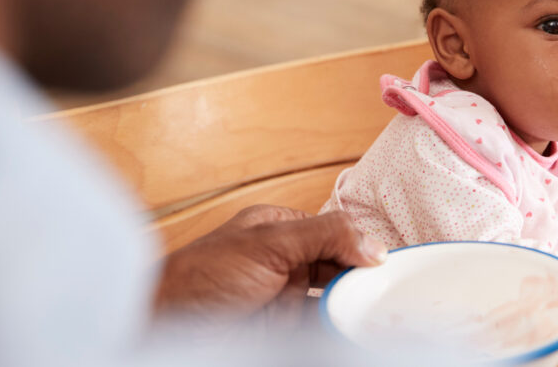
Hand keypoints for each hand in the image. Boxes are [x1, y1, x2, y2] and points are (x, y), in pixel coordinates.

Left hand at [155, 205, 386, 326]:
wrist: (167, 329)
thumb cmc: (199, 278)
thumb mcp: (268, 243)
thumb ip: (323, 236)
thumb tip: (373, 244)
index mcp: (279, 228)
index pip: (335, 232)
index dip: (362, 246)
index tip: (389, 264)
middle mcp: (285, 261)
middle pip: (339, 266)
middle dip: (363, 278)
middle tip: (390, 291)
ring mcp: (284, 297)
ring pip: (333, 299)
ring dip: (354, 304)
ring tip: (381, 312)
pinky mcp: (282, 330)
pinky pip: (320, 326)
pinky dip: (339, 328)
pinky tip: (357, 329)